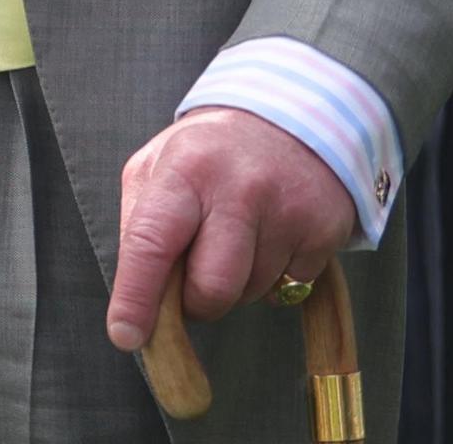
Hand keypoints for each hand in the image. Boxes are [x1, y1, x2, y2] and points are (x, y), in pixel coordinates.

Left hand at [104, 108, 359, 351]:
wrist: (292, 116)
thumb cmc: (209, 153)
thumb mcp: (158, 166)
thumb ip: (140, 227)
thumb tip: (136, 304)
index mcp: (185, 169)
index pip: (151, 242)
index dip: (136, 297)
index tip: (127, 336)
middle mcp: (239, 188)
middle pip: (211, 289)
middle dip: (196, 301)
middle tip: (194, 276)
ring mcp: (288, 209)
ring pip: (251, 294)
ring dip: (237, 284)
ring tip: (238, 236)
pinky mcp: (325, 229)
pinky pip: (289, 287)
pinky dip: (275, 274)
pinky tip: (271, 234)